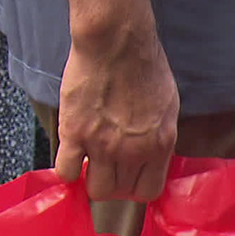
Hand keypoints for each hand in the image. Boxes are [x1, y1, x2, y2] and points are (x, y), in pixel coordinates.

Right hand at [54, 23, 178, 201]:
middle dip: (112, 183)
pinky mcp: (76, 134)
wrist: (116, 43)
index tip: (126, 178)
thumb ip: (158, 137)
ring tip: (88, 161)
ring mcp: (103, 145)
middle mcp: (134, 151)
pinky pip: (67, 171)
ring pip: (96, 190)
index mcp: (160, 144)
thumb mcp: (167, 106)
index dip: (134, 188)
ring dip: (90, 179)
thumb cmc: (143, 66)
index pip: (149, 191)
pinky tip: (70, 154)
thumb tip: (149, 156)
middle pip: (120, 193)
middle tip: (104, 167)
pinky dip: (67, 169)